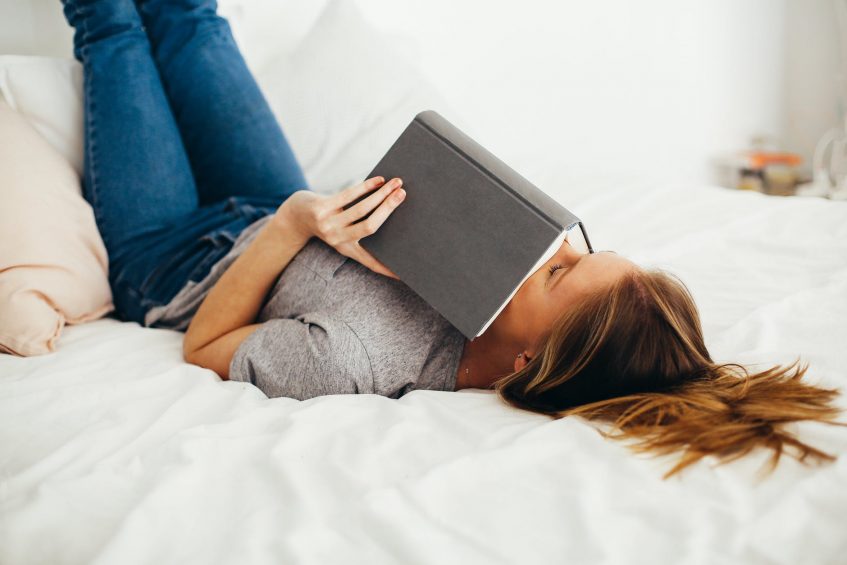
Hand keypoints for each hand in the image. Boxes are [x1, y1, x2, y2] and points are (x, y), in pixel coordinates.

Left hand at [273, 176, 405, 279]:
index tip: (404, 275)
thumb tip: (390, 212)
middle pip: (370, 226)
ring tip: (396, 184)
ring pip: (361, 209)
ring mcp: (328, 224)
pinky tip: (378, 180)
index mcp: (348, 249)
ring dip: (381, 194)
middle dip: (388, 209)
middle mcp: (338, 240)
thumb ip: (362, 229)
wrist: (295, 217)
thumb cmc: (328, 222)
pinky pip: (348, 196)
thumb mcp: (343, 233)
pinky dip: (365, 187)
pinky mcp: (321, 208)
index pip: (371, 262)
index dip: (388, 269)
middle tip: (403, 194)